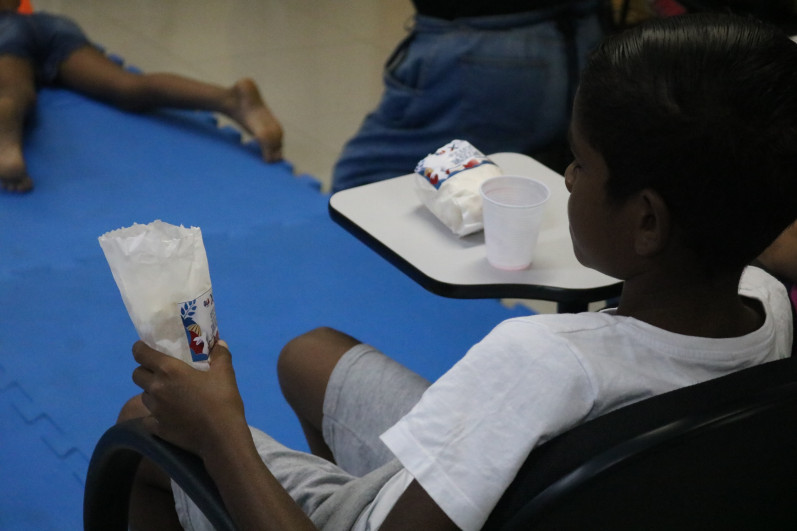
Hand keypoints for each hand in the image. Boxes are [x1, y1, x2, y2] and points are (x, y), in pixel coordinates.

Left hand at [131, 339, 248, 458]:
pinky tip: (168, 416)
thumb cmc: (222, 400)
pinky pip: (148, 418)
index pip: (140, 353)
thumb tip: (219, 344)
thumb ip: (220, 355)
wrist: (221, 436)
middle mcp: (156, 388)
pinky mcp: (156, 428)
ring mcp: (154, 410)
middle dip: (144, 370)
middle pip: (136, 374)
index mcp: (168, 370)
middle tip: (160, 372)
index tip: (145, 347)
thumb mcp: (225, 373)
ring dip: (151, 392)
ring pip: (143, 395)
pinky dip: (155, 415)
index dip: (140, 348)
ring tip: (168, 395)